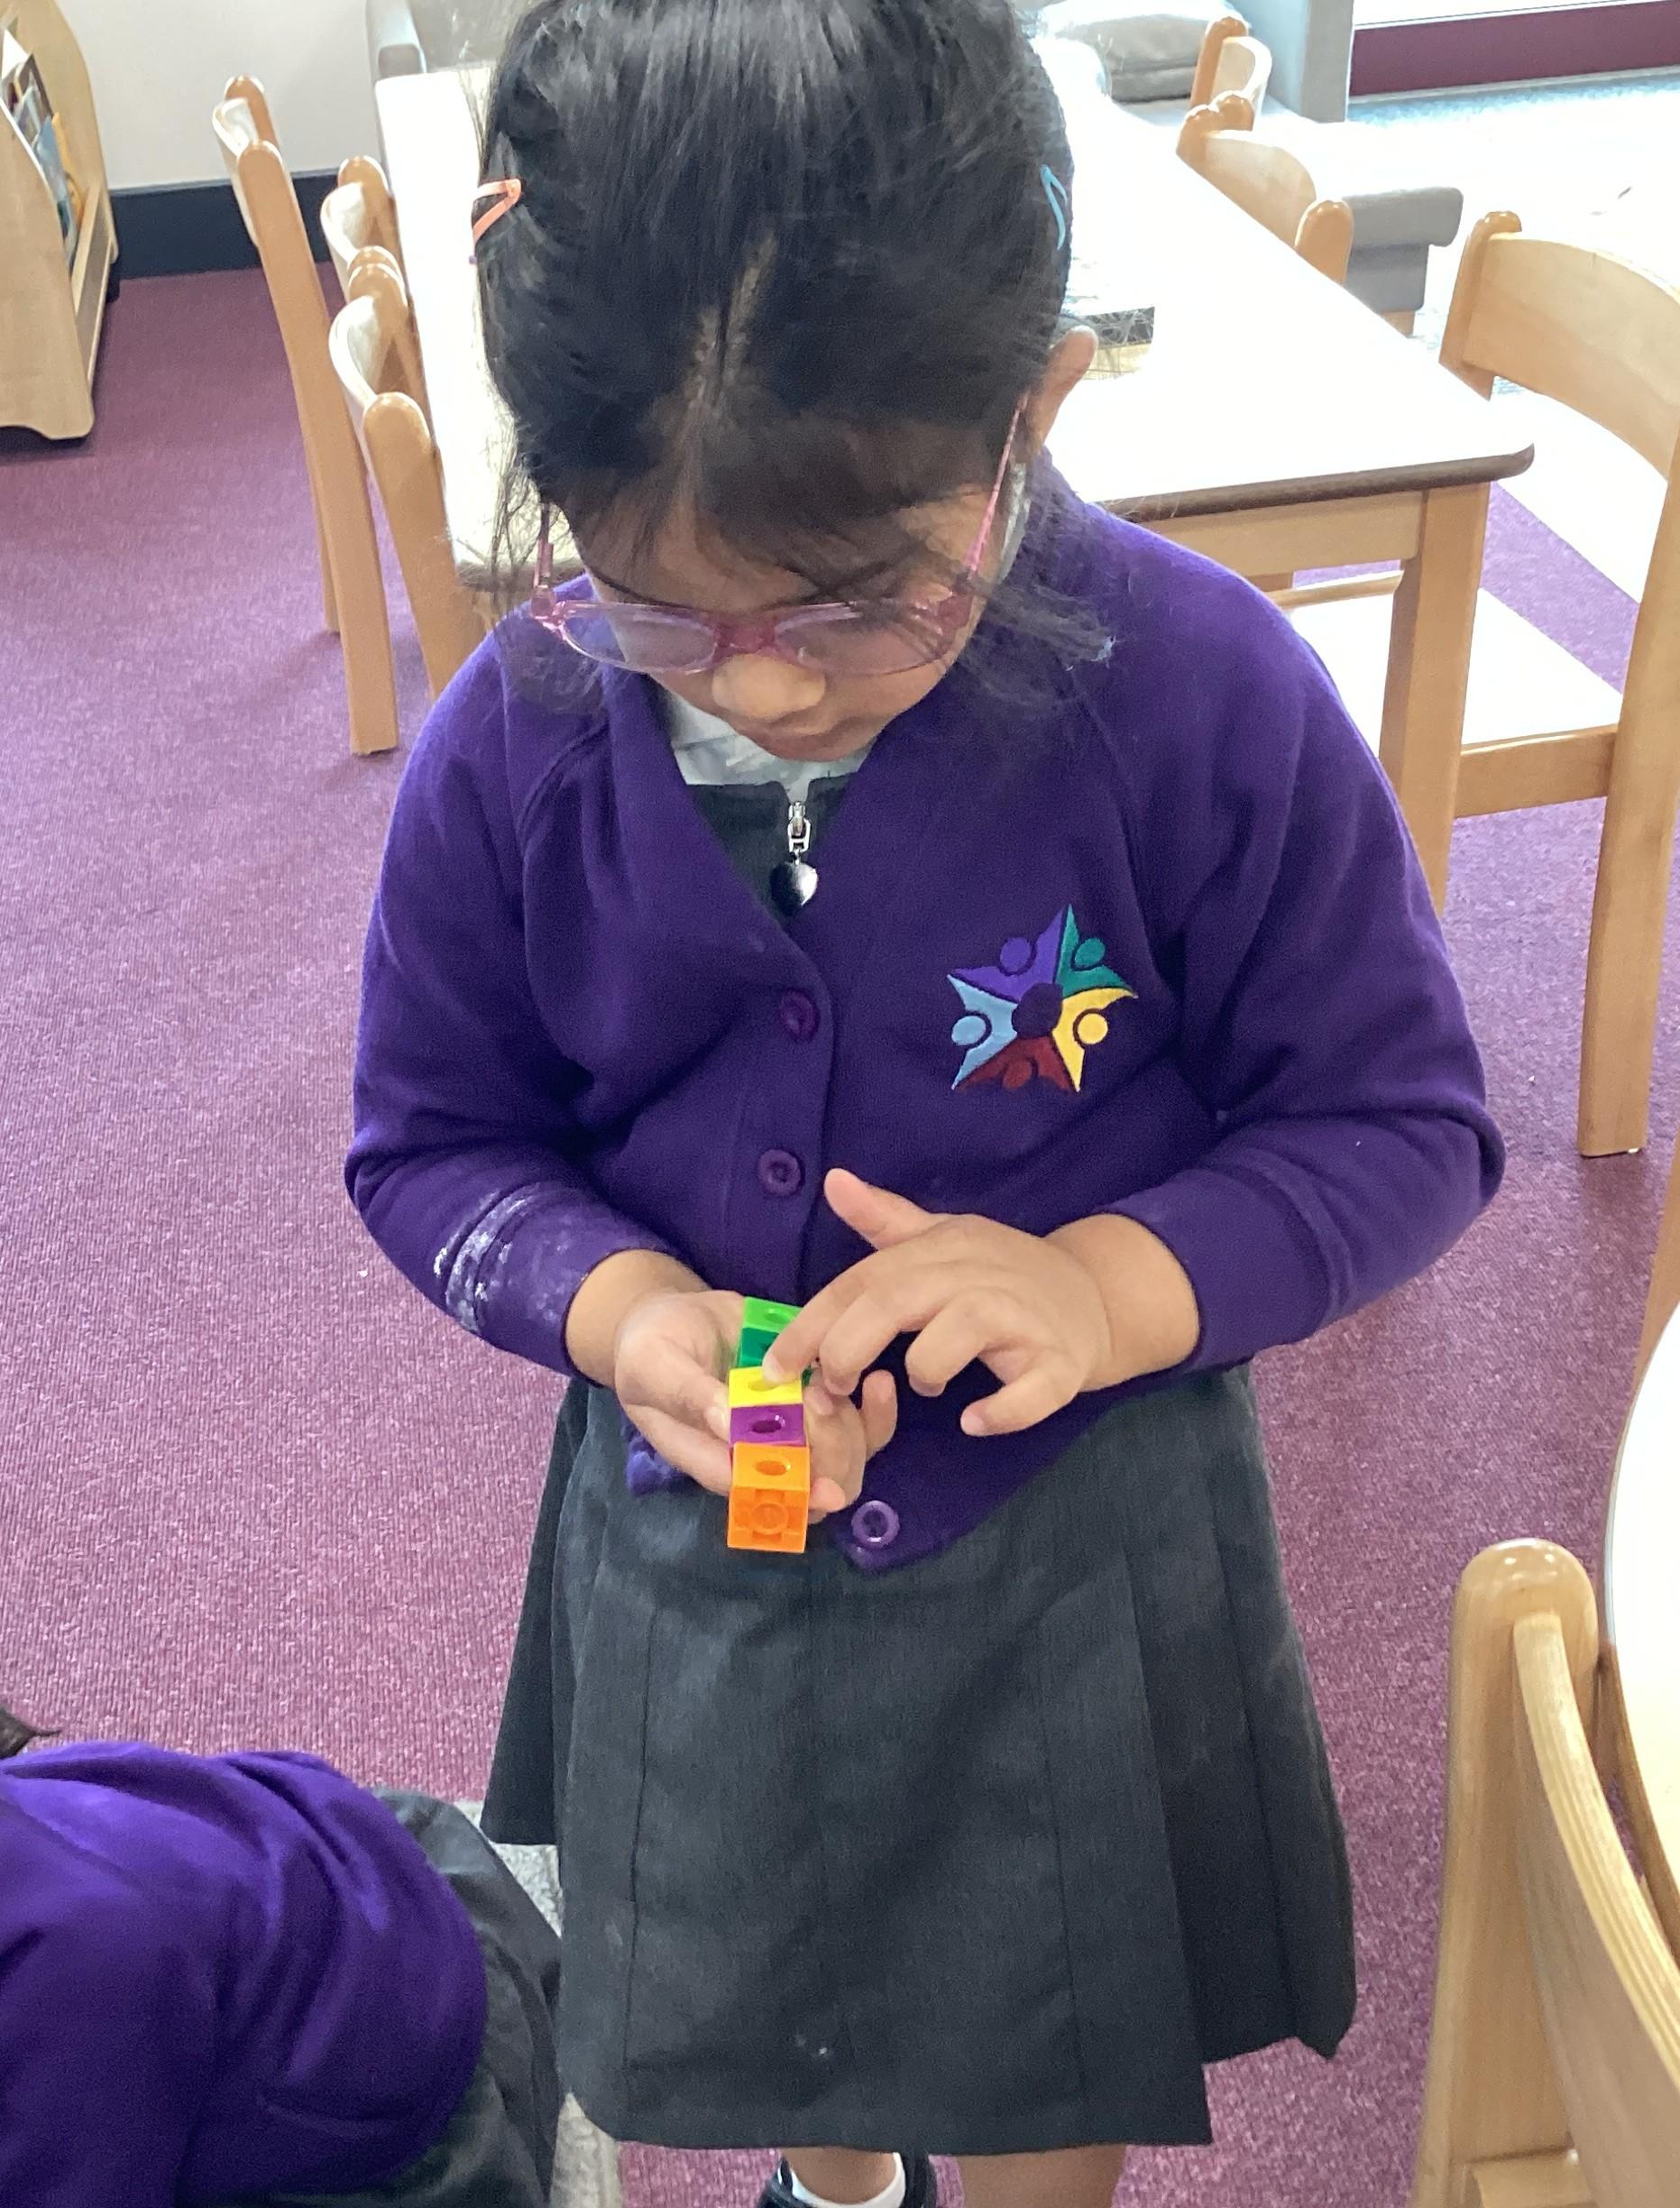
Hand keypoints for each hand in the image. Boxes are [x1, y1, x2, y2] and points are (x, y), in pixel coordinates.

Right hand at [580, 1260, 898, 1516]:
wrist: (673, 1319)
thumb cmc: (651, 1350)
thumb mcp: (654, 1365)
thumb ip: (686, 1394)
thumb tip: (727, 1421)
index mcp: (713, 1461)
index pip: (759, 1495)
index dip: (793, 1496)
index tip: (823, 1487)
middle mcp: (758, 1457)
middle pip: (811, 1486)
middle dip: (828, 1452)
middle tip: (817, 1398)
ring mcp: (790, 1431)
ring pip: (843, 1461)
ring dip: (853, 1430)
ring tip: (843, 1381)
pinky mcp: (814, 1401)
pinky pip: (860, 1425)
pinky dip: (876, 1413)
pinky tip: (877, 1382)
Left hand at [765, 1171, 1199, 1436]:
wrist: (1097, 1295)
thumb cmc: (1004, 1273)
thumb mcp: (945, 1239)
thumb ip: (887, 1221)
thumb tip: (834, 1180)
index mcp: (945, 1249)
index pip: (865, 1279)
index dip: (814, 1322)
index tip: (775, 1367)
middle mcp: (980, 1275)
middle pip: (900, 1299)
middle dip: (849, 1346)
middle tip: (830, 1389)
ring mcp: (1025, 1318)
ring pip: (961, 1331)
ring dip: (925, 1367)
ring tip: (921, 1385)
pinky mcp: (1061, 1363)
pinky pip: (1029, 1391)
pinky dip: (1000, 1411)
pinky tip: (975, 1422)